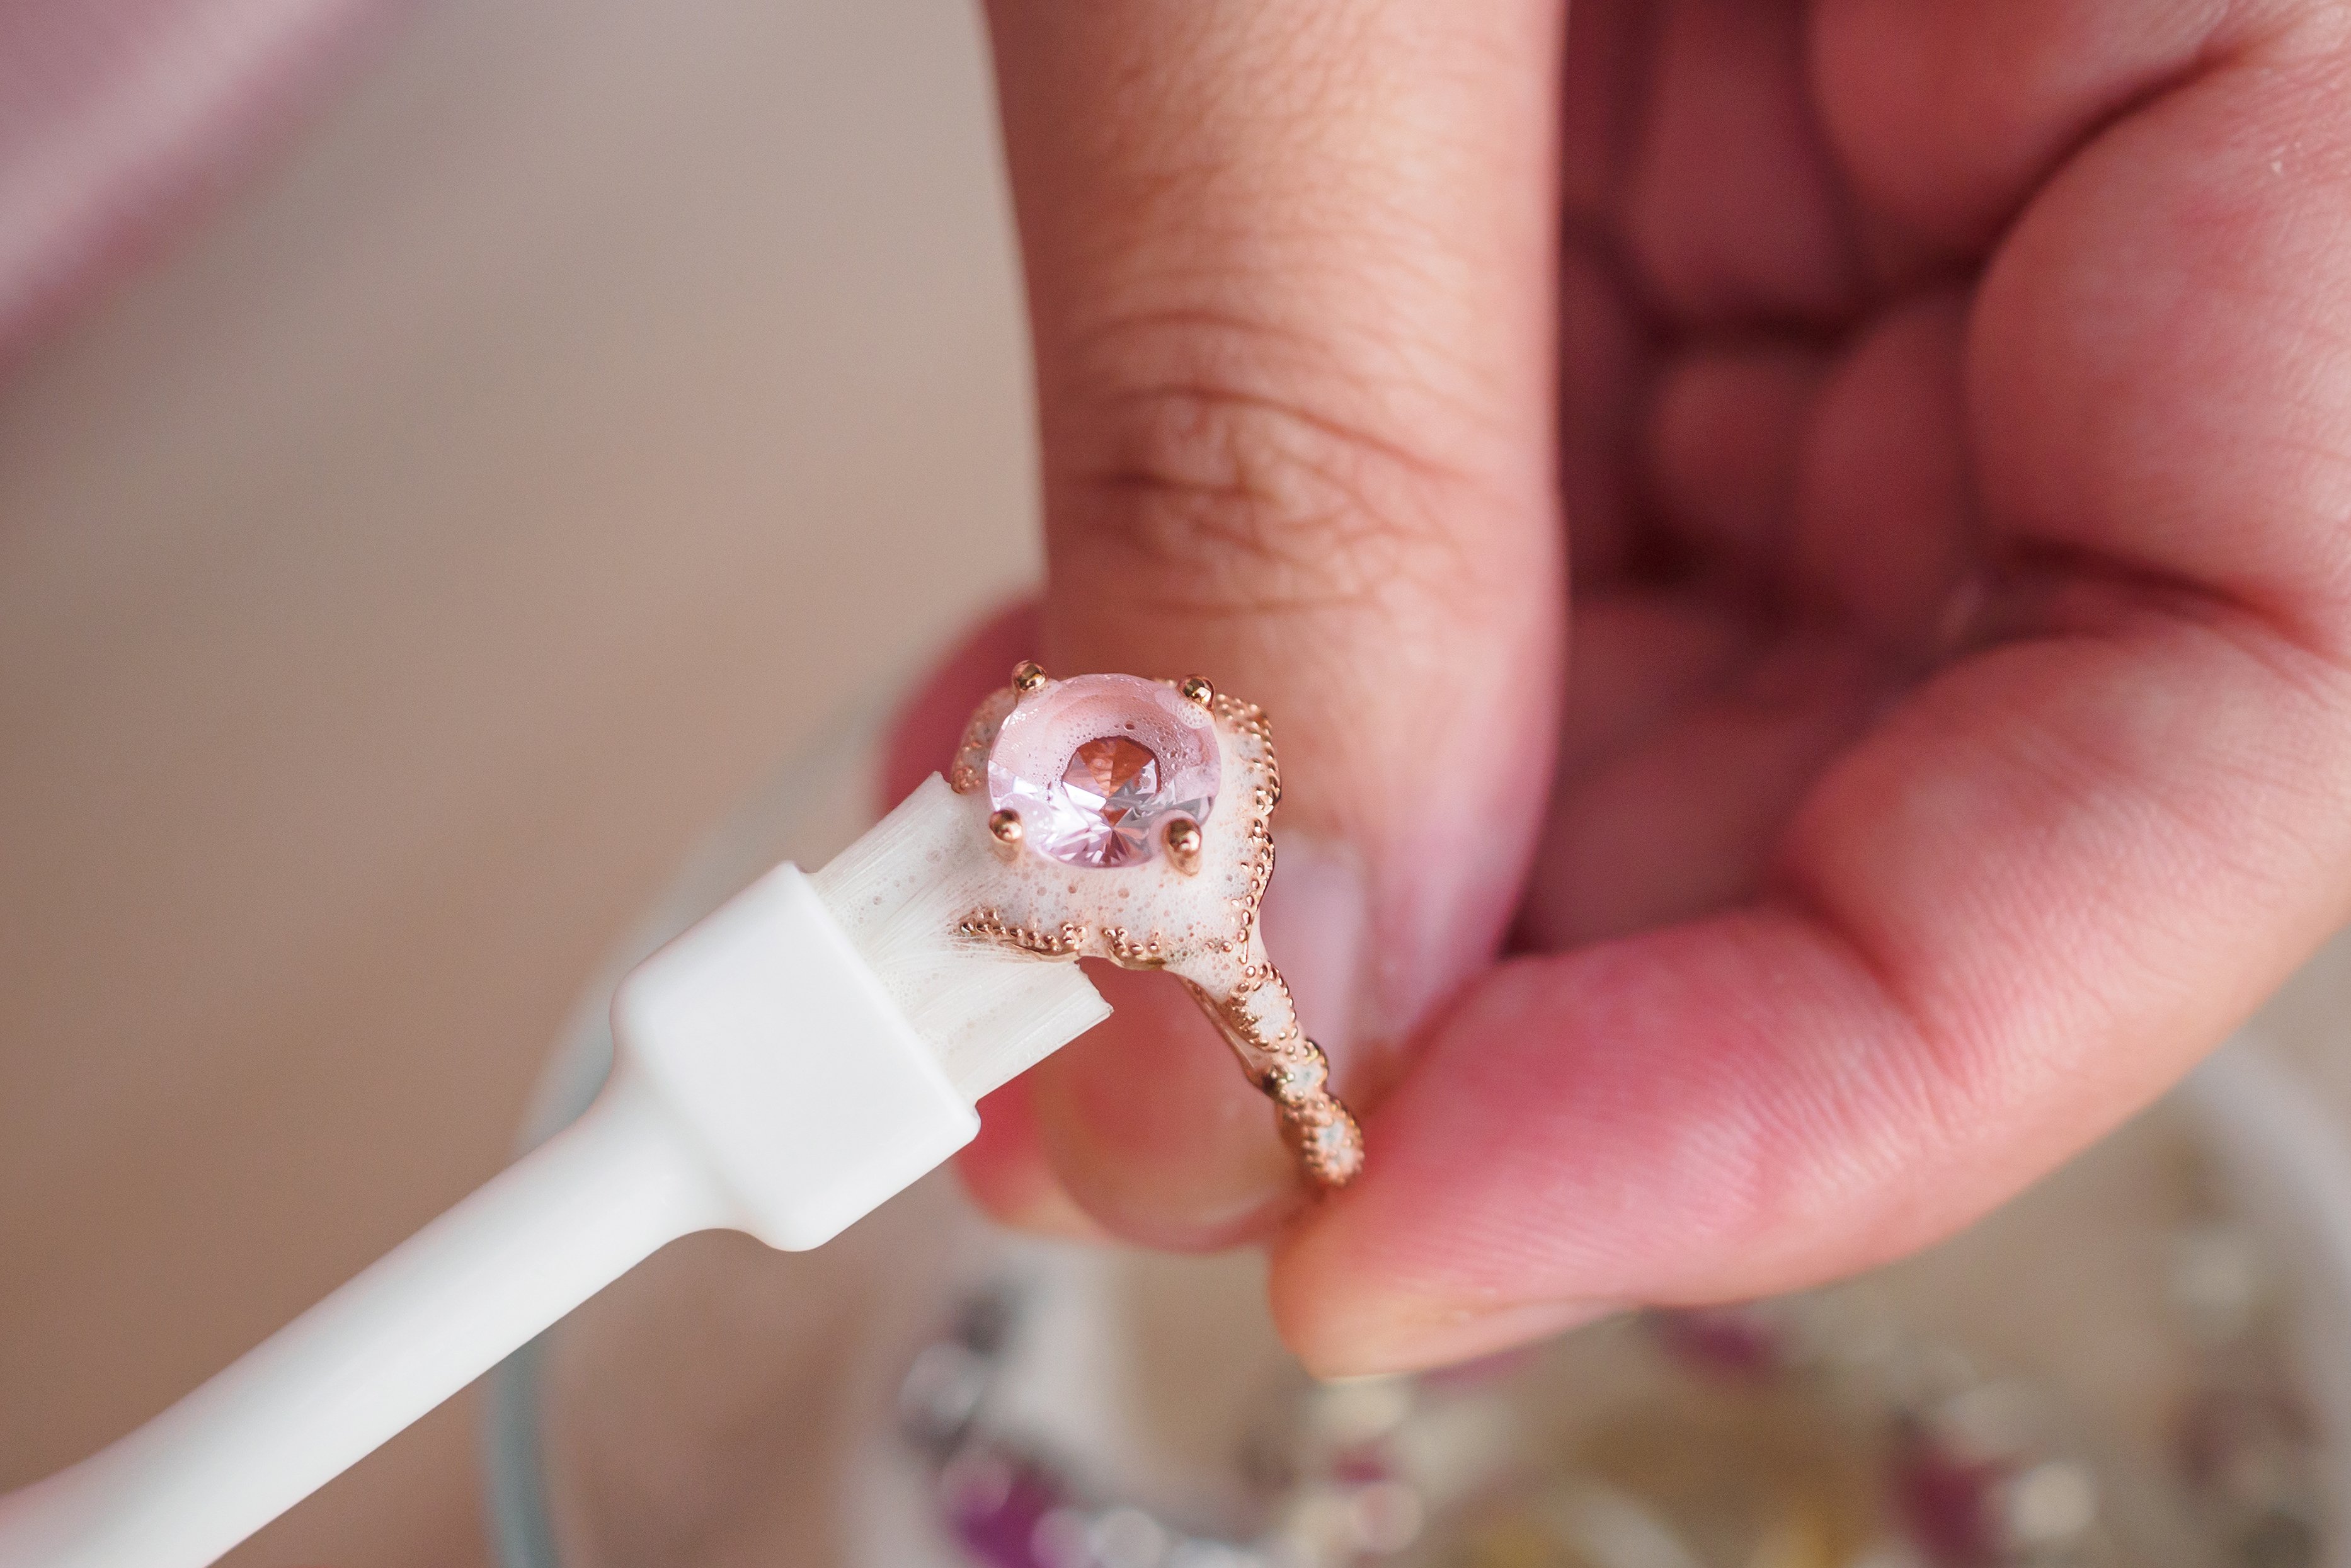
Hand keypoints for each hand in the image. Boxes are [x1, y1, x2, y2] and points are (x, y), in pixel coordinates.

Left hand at [892, 0, 2350, 1374]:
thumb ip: (1325, 420)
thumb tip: (1269, 957)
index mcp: (2229, 24)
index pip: (2241, 709)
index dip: (1852, 1069)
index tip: (1403, 1222)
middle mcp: (2057, 161)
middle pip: (1913, 769)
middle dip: (1492, 1010)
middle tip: (1126, 1119)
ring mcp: (1829, 200)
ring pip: (1654, 703)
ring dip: (1326, 889)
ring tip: (1008, 938)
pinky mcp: (1597, 208)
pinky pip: (1482, 549)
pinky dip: (1259, 699)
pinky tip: (1053, 764)